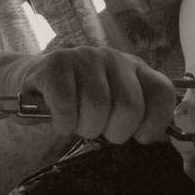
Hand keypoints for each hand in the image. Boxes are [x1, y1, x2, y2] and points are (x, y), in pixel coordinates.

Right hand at [0, 46, 174, 143]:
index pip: (162, 90)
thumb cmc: (78, 98)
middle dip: (115, 131)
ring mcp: (86, 58)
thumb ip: (133, 112)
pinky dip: (64, 123)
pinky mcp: (56, 64)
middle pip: (129, 105)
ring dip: (86, 127)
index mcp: (135, 68)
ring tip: (78, 124)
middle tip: (100, 130)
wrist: (32, 80)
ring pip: (97, 107)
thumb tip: (152, 136)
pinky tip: (61, 122)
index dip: (156, 120)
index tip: (142, 137)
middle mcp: (115, 59)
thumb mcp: (112, 102)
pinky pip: (67, 106)